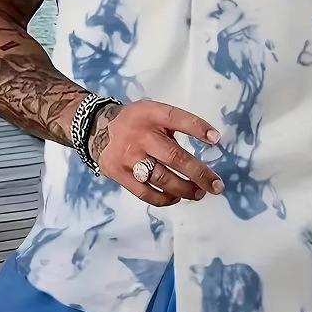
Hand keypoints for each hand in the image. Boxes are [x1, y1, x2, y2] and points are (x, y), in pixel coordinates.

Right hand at [88, 100, 223, 205]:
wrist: (95, 128)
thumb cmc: (134, 122)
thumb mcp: (151, 113)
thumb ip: (172, 126)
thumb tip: (207, 144)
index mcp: (150, 115)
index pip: (177, 118)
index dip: (197, 128)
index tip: (216, 139)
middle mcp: (140, 136)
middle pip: (174, 156)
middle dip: (199, 173)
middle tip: (216, 185)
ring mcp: (129, 157)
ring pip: (162, 178)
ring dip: (185, 189)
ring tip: (199, 193)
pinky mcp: (119, 174)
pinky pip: (145, 192)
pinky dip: (164, 199)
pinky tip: (176, 198)